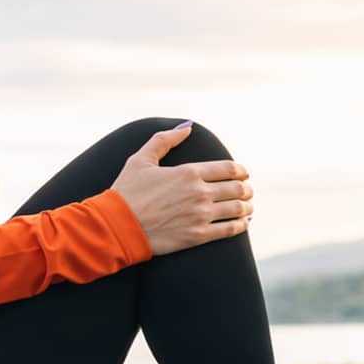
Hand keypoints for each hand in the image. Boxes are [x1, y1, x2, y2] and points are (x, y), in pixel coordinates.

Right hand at [109, 122, 252, 256]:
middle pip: (237, 189)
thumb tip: (186, 127)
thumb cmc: (126, 192)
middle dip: (246, 189)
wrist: (117, 226)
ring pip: (237, 209)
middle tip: (247, 191)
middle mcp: (199, 192)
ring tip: (247, 208)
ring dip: (246, 207)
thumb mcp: (141, 159)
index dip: (240, 171)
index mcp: (189, 172)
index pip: (229, 168)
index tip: (243, 173)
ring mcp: (200, 215)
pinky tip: (242, 224)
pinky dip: (240, 226)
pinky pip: (229, 230)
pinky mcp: (198, 236)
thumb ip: (164, 140)